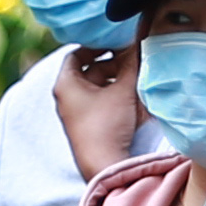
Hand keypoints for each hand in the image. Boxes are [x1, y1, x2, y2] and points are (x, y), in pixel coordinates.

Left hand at [47, 43, 140, 177]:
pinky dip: (114, 94)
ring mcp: (76, 112)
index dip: (96, 45)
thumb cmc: (106, 125)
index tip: (115, 42)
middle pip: (89, 70)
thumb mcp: (122, 90)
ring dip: (116, 79)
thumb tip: (140, 40)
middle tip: (133, 57)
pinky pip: (100, 102)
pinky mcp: (88, 125)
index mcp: (65, 83)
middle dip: (113, 62)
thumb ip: (132, 63)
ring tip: (136, 75)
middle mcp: (66, 97)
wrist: (104, 165)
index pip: (76, 53)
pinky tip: (133, 94)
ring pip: (97, 87)